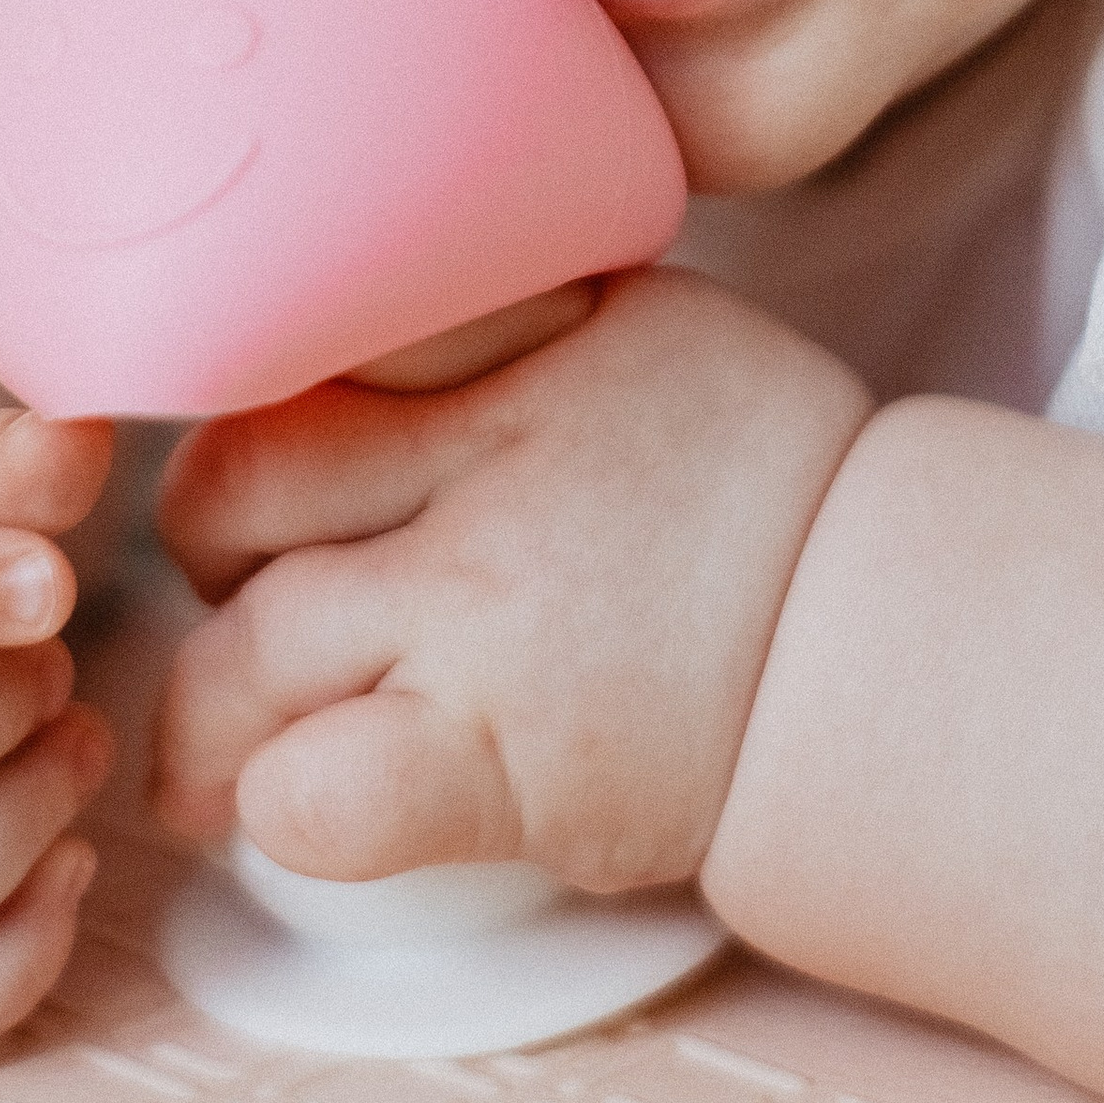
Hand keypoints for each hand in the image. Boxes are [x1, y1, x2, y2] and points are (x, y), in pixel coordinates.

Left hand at [152, 269, 872, 893]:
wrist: (893, 645)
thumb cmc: (754, 490)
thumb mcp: (637, 326)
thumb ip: (490, 309)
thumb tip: (326, 297)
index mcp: (529, 332)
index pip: (300, 337)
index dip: (253, 401)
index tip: (275, 461)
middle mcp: (502, 456)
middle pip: (230, 484)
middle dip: (211, 551)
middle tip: (255, 591)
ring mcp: (495, 612)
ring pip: (241, 649)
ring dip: (212, 708)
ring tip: (227, 739)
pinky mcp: (507, 760)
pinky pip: (312, 791)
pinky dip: (279, 805)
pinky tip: (298, 802)